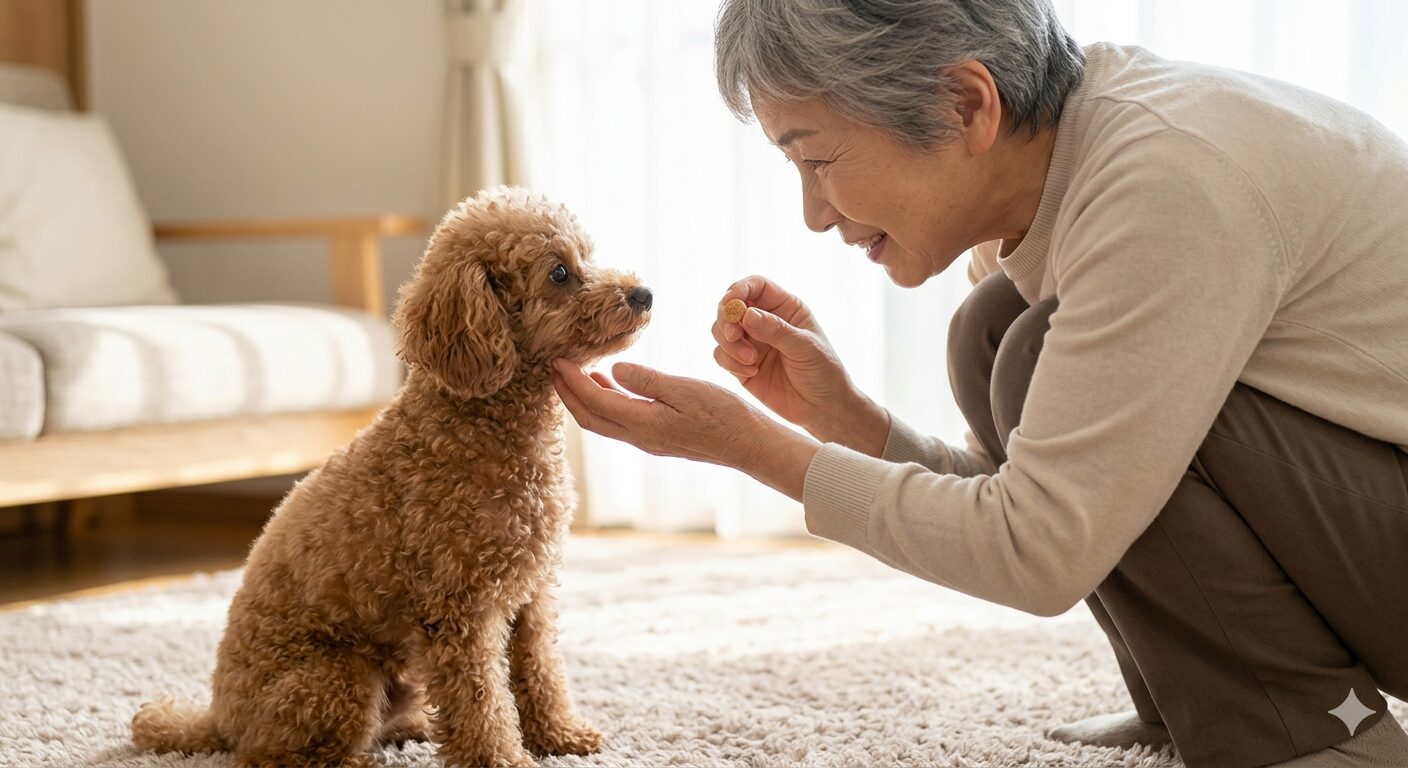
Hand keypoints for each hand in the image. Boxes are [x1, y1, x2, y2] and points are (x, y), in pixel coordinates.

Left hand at [550, 358, 819, 498]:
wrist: (749, 444)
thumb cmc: (723, 414)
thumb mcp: (685, 389)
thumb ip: (646, 381)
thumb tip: (613, 370)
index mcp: (643, 423)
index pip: (594, 401)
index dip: (570, 381)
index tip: (556, 359)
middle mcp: (640, 437)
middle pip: (590, 417)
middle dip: (567, 393)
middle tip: (553, 367)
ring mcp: (648, 440)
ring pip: (603, 421)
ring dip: (583, 399)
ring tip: (575, 373)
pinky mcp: (658, 438)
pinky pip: (619, 421)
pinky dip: (605, 402)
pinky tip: (610, 384)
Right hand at [712, 275, 888, 454]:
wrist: (823, 409)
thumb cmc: (823, 372)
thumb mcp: (805, 348)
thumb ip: (777, 330)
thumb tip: (746, 314)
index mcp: (785, 308)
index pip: (756, 286)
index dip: (739, 289)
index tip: (731, 303)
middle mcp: (764, 321)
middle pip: (730, 306)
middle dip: (726, 318)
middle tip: (734, 335)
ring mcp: (751, 343)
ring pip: (720, 330)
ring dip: (728, 344)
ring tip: (751, 360)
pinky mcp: (740, 365)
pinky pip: (721, 356)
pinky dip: (730, 362)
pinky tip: (752, 372)